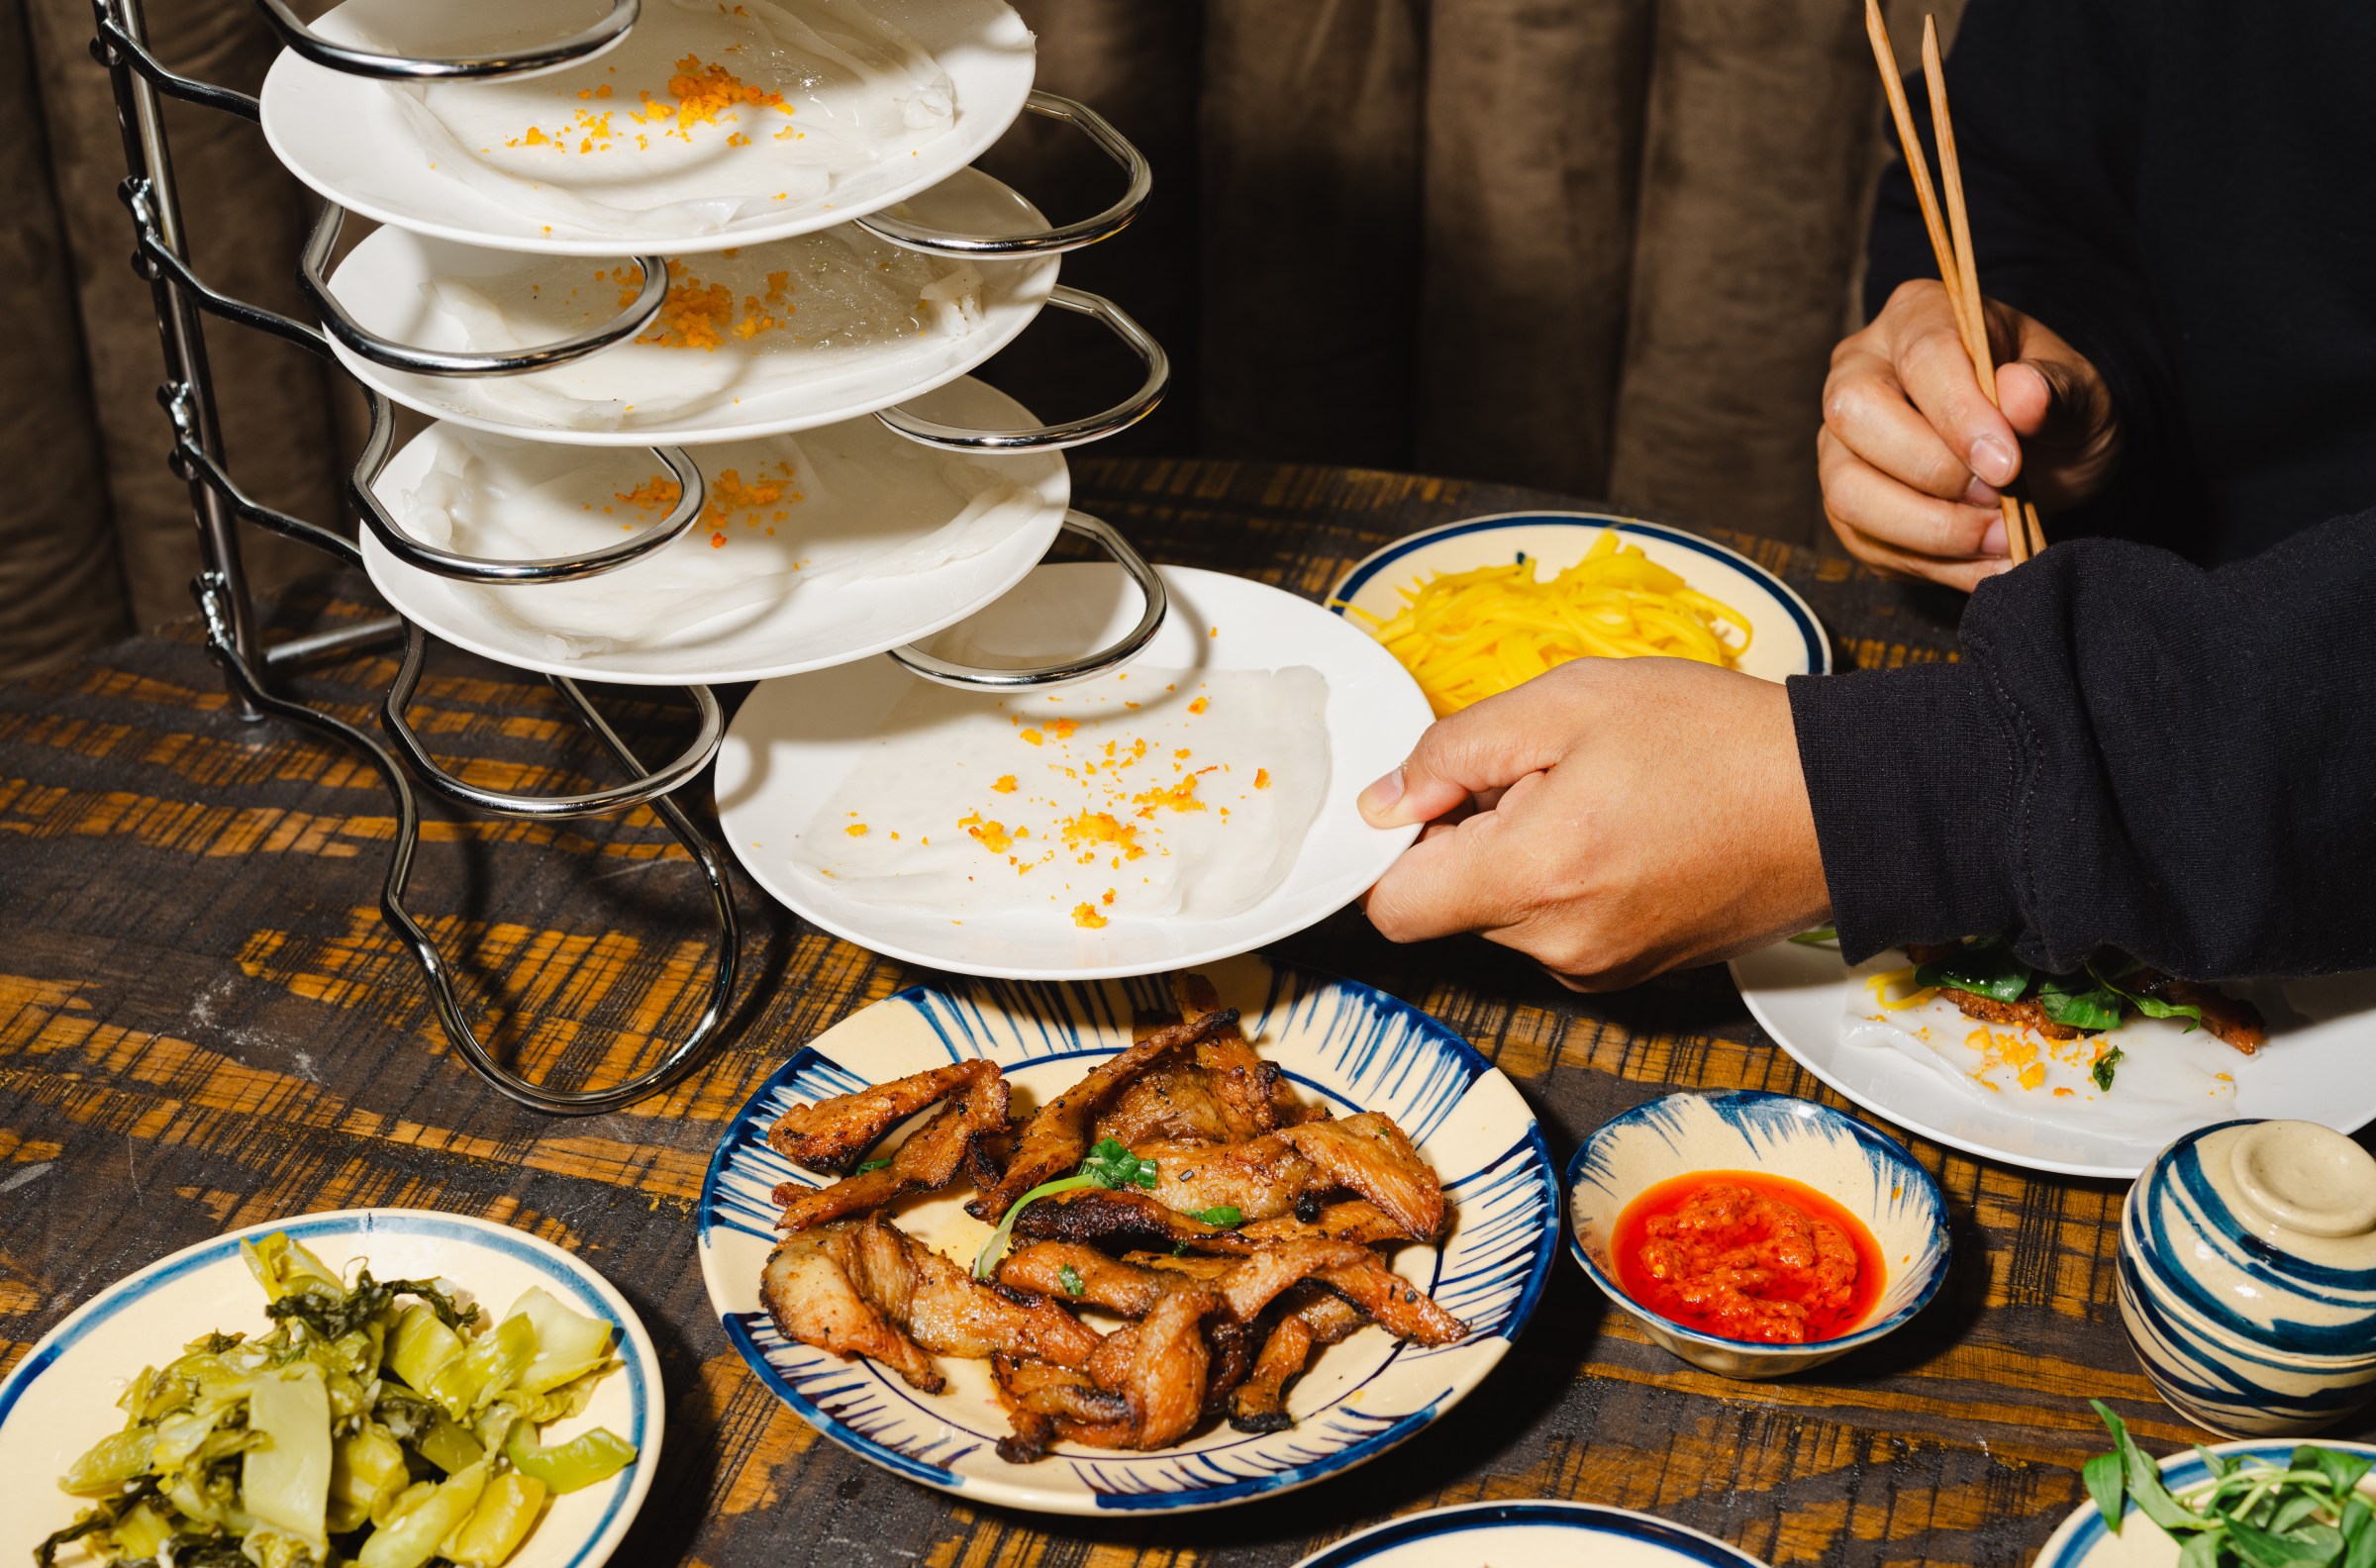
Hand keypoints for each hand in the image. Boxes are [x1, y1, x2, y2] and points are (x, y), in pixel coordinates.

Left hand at [1356, 658, 1830, 989]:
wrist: (1840, 802)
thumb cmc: (1713, 738)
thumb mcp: (1567, 703)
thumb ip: (1454, 753)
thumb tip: (1382, 803)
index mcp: (1534, 877)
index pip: (1393, 908)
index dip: (1395, 848)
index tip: (1438, 797)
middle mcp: (1557, 946)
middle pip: (1450, 907)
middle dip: (1472, 838)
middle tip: (1548, 775)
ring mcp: (1597, 970)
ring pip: (1504, 918)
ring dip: (1523, 859)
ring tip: (1600, 798)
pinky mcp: (1630, 975)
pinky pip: (1556, 931)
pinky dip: (1567, 885)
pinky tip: (1627, 833)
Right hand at [1819, 279, 2120, 590]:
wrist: (2043, 458)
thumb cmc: (2054, 412)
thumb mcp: (2081, 395)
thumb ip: (2057, 391)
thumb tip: (2023, 395)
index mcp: (1920, 317)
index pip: (1923, 355)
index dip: (1961, 414)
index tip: (2009, 465)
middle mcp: (1860, 370)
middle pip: (1855, 413)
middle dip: (1934, 471)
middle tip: (2001, 497)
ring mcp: (1842, 439)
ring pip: (1847, 488)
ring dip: (1930, 528)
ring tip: (1999, 537)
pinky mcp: (1846, 501)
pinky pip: (1865, 541)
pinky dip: (1933, 563)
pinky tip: (1984, 560)